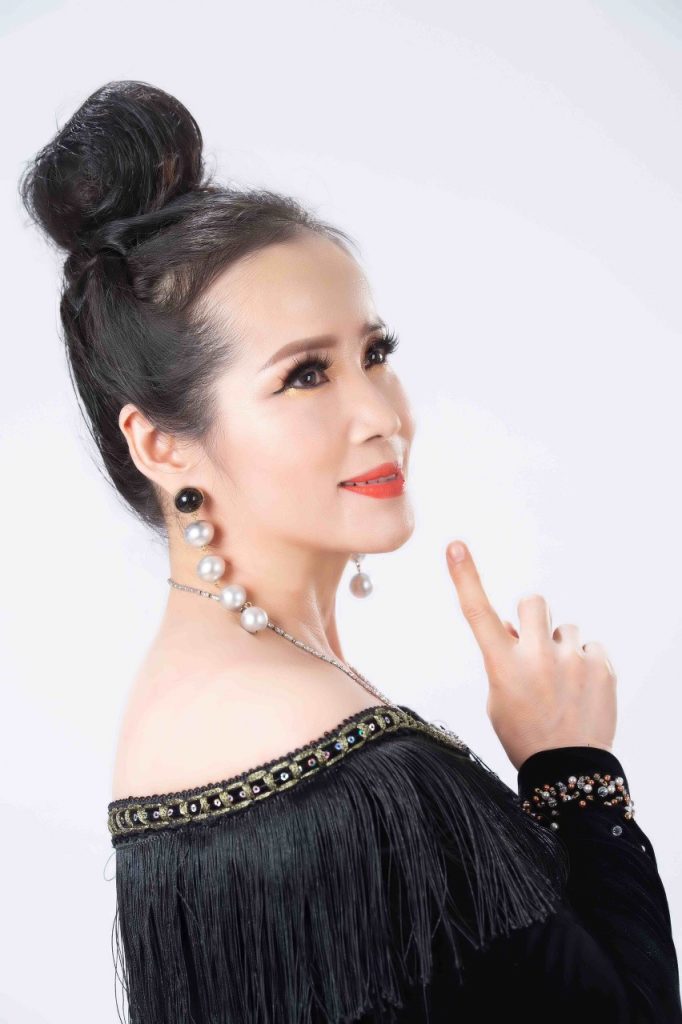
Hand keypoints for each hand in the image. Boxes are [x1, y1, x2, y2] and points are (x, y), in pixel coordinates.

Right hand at [445, 541, 617, 770]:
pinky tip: (582, 691)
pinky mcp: (601, 667)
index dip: (464, 576)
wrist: (569, 772)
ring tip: (563, 683)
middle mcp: (536, 656)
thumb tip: (515, 629)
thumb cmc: (525, 735)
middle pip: (533, 601)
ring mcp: (571, 660)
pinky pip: (591, 648)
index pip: (477, 611)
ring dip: (562, 647)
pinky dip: (586, 664)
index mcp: (502, 665)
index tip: (456, 546)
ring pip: (566, 629)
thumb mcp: (498, 698)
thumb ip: (504, 658)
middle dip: (532, 616)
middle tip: (536, 646)